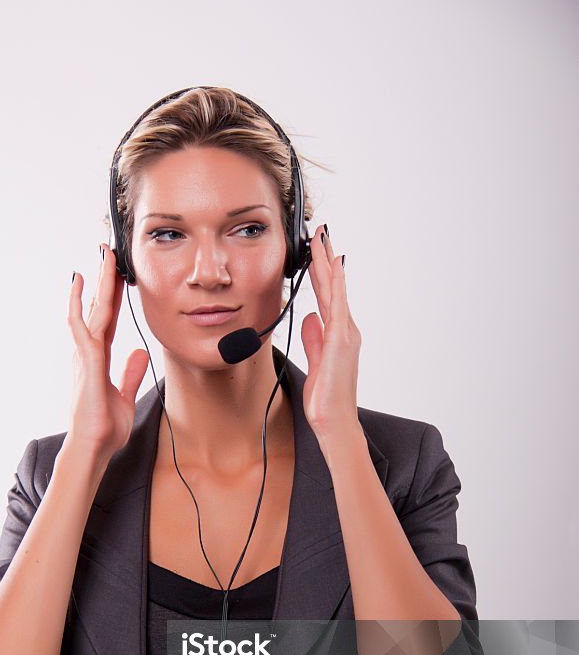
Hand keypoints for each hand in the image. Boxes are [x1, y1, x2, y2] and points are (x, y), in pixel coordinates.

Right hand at [67, 243, 148, 460]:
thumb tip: (140, 353)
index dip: (113, 296)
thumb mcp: (124, 395)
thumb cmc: (104, 427)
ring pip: (93, 310)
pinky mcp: (86, 361)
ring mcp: (85, 355)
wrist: (94, 447)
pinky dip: (79, 304)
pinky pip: (81, 326)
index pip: (109, 319)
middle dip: (105, 280)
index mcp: (100, 358)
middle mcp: (89, 352)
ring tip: (101, 258)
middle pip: (100, 308)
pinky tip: (79, 284)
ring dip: (97, 283)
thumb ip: (130, 372)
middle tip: (109, 252)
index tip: (118, 275)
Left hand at [300, 224, 362, 443]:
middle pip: (332, 286)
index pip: (327, 295)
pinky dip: (335, 285)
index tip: (316, 250)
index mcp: (337, 333)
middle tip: (320, 233)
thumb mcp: (316, 360)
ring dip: (328, 264)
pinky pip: (337, 306)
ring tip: (322, 240)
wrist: (334, 421)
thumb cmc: (326, 397)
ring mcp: (345, 334)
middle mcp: (345, 329)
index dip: (321, 271)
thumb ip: (314, 338)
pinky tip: (332, 268)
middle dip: (325, 259)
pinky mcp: (340, 341)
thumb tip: (310, 317)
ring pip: (335, 290)